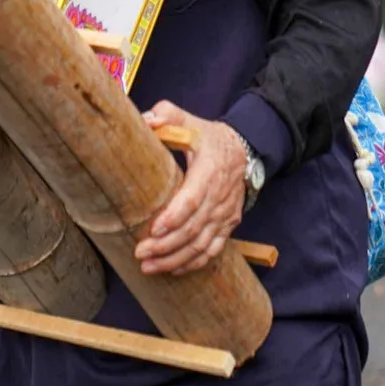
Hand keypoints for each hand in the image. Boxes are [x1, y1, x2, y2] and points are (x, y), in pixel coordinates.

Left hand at [135, 100, 246, 275]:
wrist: (244, 150)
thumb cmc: (208, 137)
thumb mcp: (189, 121)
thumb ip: (167, 116)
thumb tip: (147, 121)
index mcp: (209, 172)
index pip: (192, 199)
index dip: (174, 217)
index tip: (154, 228)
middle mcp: (219, 198)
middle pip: (193, 228)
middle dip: (166, 245)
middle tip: (140, 253)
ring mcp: (225, 214)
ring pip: (201, 244)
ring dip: (175, 259)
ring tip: (149, 267)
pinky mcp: (228, 224)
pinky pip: (213, 249)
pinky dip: (194, 263)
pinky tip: (173, 270)